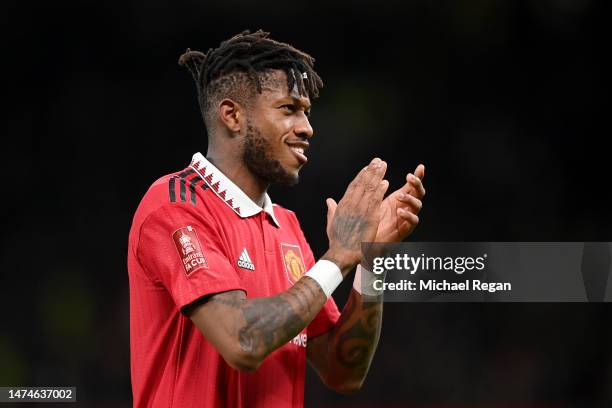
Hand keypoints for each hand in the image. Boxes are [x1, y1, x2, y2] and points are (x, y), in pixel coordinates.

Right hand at [323, 158, 388, 273]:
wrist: (342, 252)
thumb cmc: (337, 241)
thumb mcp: (331, 223)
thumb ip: (332, 210)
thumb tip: (329, 200)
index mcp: (343, 205)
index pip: (353, 186)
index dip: (360, 176)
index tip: (366, 168)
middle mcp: (351, 204)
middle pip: (362, 183)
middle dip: (370, 171)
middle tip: (377, 161)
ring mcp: (360, 209)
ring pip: (369, 188)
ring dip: (377, 176)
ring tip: (383, 166)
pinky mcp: (369, 216)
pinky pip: (376, 200)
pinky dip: (381, 190)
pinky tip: (386, 182)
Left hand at [374, 164, 424, 242]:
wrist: (369, 239)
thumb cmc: (373, 219)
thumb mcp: (376, 199)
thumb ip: (378, 186)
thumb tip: (375, 168)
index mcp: (401, 198)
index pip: (413, 185)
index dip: (418, 176)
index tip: (421, 167)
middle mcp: (407, 206)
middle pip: (419, 193)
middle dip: (417, 184)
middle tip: (409, 177)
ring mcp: (408, 217)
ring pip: (418, 205)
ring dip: (410, 199)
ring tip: (399, 196)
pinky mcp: (406, 229)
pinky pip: (413, 221)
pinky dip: (408, 215)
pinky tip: (400, 211)